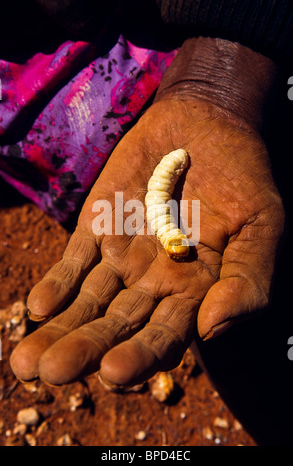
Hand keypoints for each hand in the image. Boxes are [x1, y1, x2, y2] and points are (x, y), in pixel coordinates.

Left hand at [10, 96, 283, 387]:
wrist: (206, 126)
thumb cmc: (242, 178)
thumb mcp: (262, 227)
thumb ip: (246, 281)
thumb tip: (213, 328)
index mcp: (194, 292)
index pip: (164, 337)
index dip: (142, 356)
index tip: (114, 371)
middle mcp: (153, 283)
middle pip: (116, 327)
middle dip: (85, 351)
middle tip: (50, 374)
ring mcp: (122, 257)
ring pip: (88, 302)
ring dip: (60, 330)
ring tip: (28, 361)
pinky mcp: (98, 228)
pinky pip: (74, 261)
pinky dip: (56, 284)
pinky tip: (38, 307)